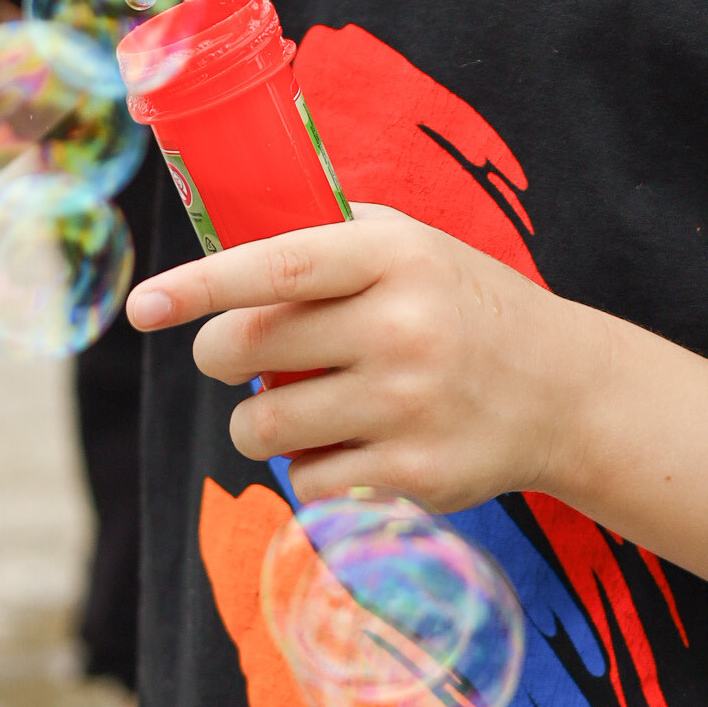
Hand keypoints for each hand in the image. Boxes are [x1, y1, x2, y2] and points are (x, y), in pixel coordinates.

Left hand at [127, 205, 590, 513]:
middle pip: (250, 349)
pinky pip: (308, 480)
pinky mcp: (414, 473)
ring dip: (258, 420)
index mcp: (392, 257)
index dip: (199, 285)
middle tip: (230, 353)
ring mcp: (407, 406)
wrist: (563, 388)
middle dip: (218, 354)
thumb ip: (330, 231)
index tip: (144, 304)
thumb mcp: (413, 244)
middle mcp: (400, 328)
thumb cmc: (464, 304)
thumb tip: (228, 226)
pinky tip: (351, 442)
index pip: (275, 268)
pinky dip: (310, 466)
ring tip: (296, 403)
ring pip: (264, 426)